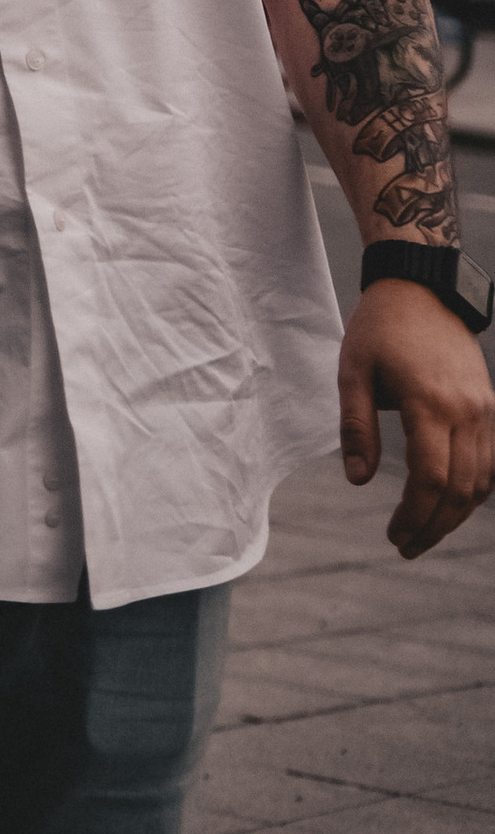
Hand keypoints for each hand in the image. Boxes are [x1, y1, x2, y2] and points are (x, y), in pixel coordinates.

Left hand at [339, 280, 494, 556]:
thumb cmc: (380, 327)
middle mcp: (466, 411)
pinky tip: (450, 505)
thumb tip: (357, 480)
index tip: (394, 535)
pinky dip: (473, 491)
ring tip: (425, 534)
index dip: (415, 515)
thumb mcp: (353, 370)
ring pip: (481, 482)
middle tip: (406, 546)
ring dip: (456, 515)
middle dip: (434, 526)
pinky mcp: (489, 406)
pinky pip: (490, 462)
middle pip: (460, 490)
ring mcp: (484, 409)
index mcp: (430, 403)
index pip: (430, 479)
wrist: (422, 286)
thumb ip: (356, 426)